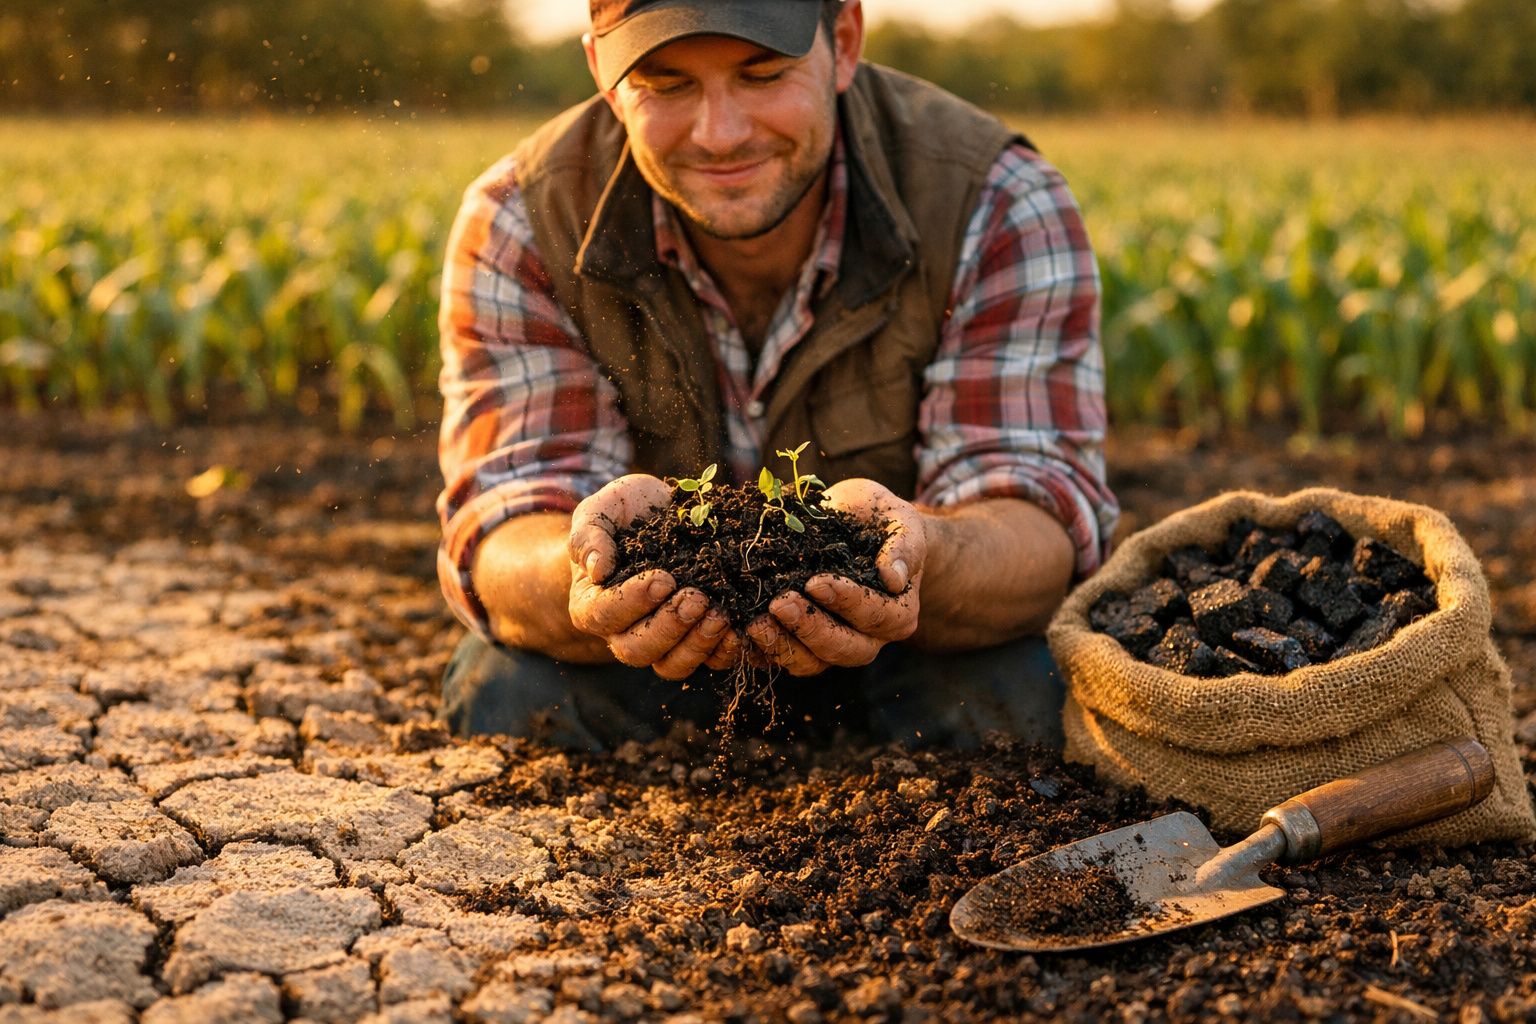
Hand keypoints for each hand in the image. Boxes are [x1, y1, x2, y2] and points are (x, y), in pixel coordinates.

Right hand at [567, 474, 741, 678]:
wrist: (659, 515)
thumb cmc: (624, 514)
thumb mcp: (601, 511)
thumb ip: (589, 536)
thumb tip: (598, 569)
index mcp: (591, 604)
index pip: (604, 615)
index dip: (633, 602)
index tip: (663, 578)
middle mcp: (621, 632)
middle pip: (637, 650)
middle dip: (670, 627)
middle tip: (697, 598)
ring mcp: (660, 641)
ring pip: (672, 665)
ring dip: (697, 644)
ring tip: (720, 615)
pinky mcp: (693, 639)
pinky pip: (707, 662)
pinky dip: (724, 651)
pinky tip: (738, 628)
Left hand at [747, 478, 924, 675]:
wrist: (857, 523)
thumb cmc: (881, 520)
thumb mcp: (900, 520)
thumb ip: (904, 545)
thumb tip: (892, 577)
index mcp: (897, 613)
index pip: (876, 617)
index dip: (847, 603)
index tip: (816, 582)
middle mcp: (866, 638)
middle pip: (843, 649)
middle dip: (810, 628)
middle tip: (780, 603)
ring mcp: (831, 645)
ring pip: (809, 662)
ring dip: (781, 645)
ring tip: (754, 621)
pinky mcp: (799, 644)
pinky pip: (778, 659)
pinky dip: (758, 649)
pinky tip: (737, 628)